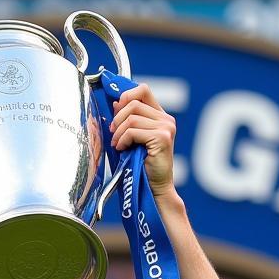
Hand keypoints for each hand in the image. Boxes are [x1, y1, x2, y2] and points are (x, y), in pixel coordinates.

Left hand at [109, 84, 176, 198]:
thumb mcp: (131, 139)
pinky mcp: (162, 138)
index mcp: (160, 116)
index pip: (142, 90)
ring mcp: (166, 127)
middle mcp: (166, 119)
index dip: (125, 95)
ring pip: (132, 117)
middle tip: (113, 133)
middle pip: (134, 102)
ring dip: (119, 132)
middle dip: (117, 117)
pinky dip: (123, 140)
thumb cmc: (140, 166)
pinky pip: (133, 131)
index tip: (115, 110)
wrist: (154, 188)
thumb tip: (116, 102)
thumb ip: (126, 120)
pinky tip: (122, 149)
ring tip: (117, 145)